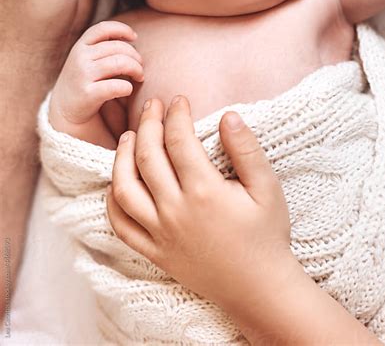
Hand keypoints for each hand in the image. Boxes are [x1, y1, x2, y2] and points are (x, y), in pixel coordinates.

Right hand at [50, 21, 143, 125]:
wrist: (64, 110)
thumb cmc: (84, 80)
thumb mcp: (87, 58)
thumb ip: (104, 46)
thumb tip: (132, 37)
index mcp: (80, 46)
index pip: (103, 28)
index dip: (122, 29)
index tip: (134, 37)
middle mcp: (80, 57)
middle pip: (118, 47)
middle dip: (136, 56)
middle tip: (141, 66)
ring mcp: (82, 75)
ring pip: (120, 63)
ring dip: (137, 70)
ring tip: (139, 77)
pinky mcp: (87, 94)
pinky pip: (116, 86)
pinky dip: (128, 87)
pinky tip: (128, 90)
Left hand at [106, 96, 294, 310]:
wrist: (259, 289)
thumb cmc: (267, 235)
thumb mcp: (267, 188)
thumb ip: (247, 149)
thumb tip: (228, 115)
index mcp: (205, 192)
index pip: (179, 140)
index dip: (176, 114)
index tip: (179, 99)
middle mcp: (176, 211)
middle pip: (148, 156)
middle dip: (148, 124)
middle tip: (153, 105)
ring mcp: (161, 234)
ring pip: (125, 188)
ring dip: (122, 157)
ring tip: (130, 136)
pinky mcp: (155, 252)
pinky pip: (122, 225)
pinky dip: (113, 200)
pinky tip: (118, 181)